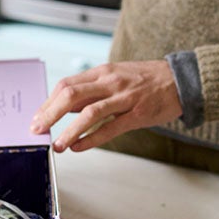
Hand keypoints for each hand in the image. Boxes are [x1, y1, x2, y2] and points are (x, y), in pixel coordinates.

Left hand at [30, 60, 182, 151]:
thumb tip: (64, 106)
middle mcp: (111, 82)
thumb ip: (91, 90)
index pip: (67, 85)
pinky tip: (79, 147)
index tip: (37, 117)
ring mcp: (125, 98)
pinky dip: (91, 139)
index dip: (48, 102)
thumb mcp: (115, 76)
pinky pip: (110, 128)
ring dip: (68, 130)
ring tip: (57, 145)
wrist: (181, 80)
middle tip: (37, 130)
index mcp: (102, 71)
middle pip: (71, 95)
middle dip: (50, 114)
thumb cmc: (146, 80)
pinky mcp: (138, 114)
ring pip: (89, 113)